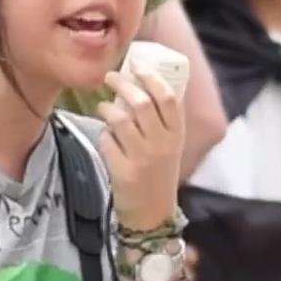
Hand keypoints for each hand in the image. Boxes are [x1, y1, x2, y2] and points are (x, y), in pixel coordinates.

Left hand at [96, 67, 186, 229]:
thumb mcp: (170, 147)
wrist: (153, 215)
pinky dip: (103, 135)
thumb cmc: (159, 174)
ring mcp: (142, 158)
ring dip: (107, 108)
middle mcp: (162, 144)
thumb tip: (144, 84)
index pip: (168, 97)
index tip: (137, 65)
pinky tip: (106, 138)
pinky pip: (107, 141)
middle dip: (122, 84)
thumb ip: (162, 121)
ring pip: (120, 119)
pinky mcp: (123, 171)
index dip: (151, 77)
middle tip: (110, 77)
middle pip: (141, 102)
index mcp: (177, 135)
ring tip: (103, 107)